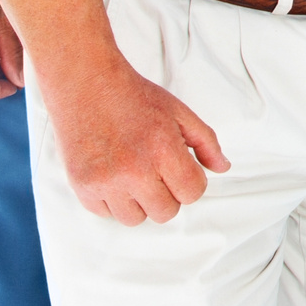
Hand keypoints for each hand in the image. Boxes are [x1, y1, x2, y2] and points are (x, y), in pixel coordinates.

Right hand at [40, 56, 229, 225]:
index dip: (191, 182)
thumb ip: (206, 143)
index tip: (182, 169)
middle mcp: (134, 170)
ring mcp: (106, 181)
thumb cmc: (135, 98)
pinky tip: (113, 174)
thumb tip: (222, 168)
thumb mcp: (180, 113)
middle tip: (158, 171)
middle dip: (168, 194)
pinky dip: (112, 200)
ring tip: (134, 174)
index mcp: (163, 150)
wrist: (88, 85)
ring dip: (139, 202)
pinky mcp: (82, 187)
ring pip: (135, 219)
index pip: (192, 193)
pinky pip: (105, 214)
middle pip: (165, 213)